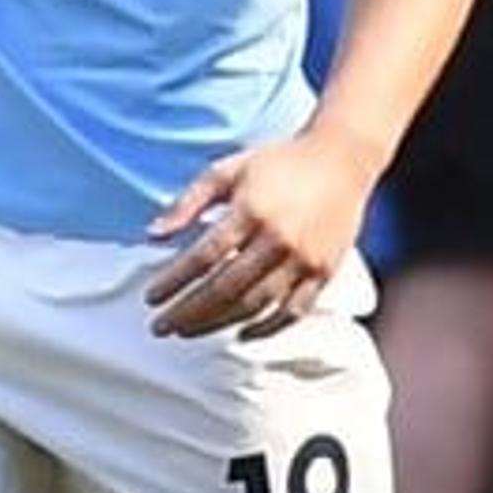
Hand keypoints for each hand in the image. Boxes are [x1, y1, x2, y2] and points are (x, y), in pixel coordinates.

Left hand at [144, 128, 377, 339]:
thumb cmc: (277, 162)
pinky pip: (293, 311)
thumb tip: (152, 233)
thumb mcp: (227, 170)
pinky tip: (241, 334)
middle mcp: (278, 238)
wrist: (342, 158)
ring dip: (218, 323)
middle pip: (226, 287)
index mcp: (250, 210)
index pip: (204, 256)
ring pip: (256, 304)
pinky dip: (267, 328)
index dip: (174, 281)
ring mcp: (304, 259)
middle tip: (161, 327)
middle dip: (189, 312)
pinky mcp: (324, 272)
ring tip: (189, 331)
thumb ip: (188, 202)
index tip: (150, 298)